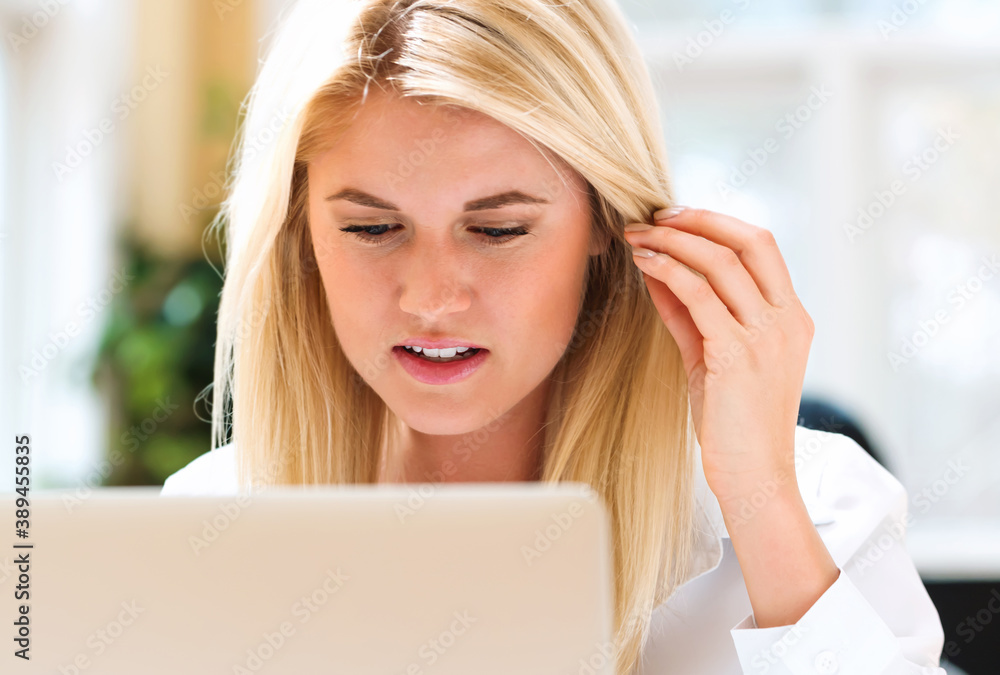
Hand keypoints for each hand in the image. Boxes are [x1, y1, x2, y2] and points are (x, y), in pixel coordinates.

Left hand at [623, 206, 813, 505]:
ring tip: (637, 237)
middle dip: (696, 220)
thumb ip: (691, 314)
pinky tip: (643, 265)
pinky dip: (667, 272)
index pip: (762, 246)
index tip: (676, 216)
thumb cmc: (733, 421)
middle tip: (653, 217)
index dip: (717, 221)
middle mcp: (786, 320)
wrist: (754, 476)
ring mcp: (766, 336)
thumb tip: (657, 271)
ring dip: (672, 242)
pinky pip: (699, 296)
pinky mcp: (737, 355)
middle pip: (748, 242)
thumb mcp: (713, 357)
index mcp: (791, 317)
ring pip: (720, 263)